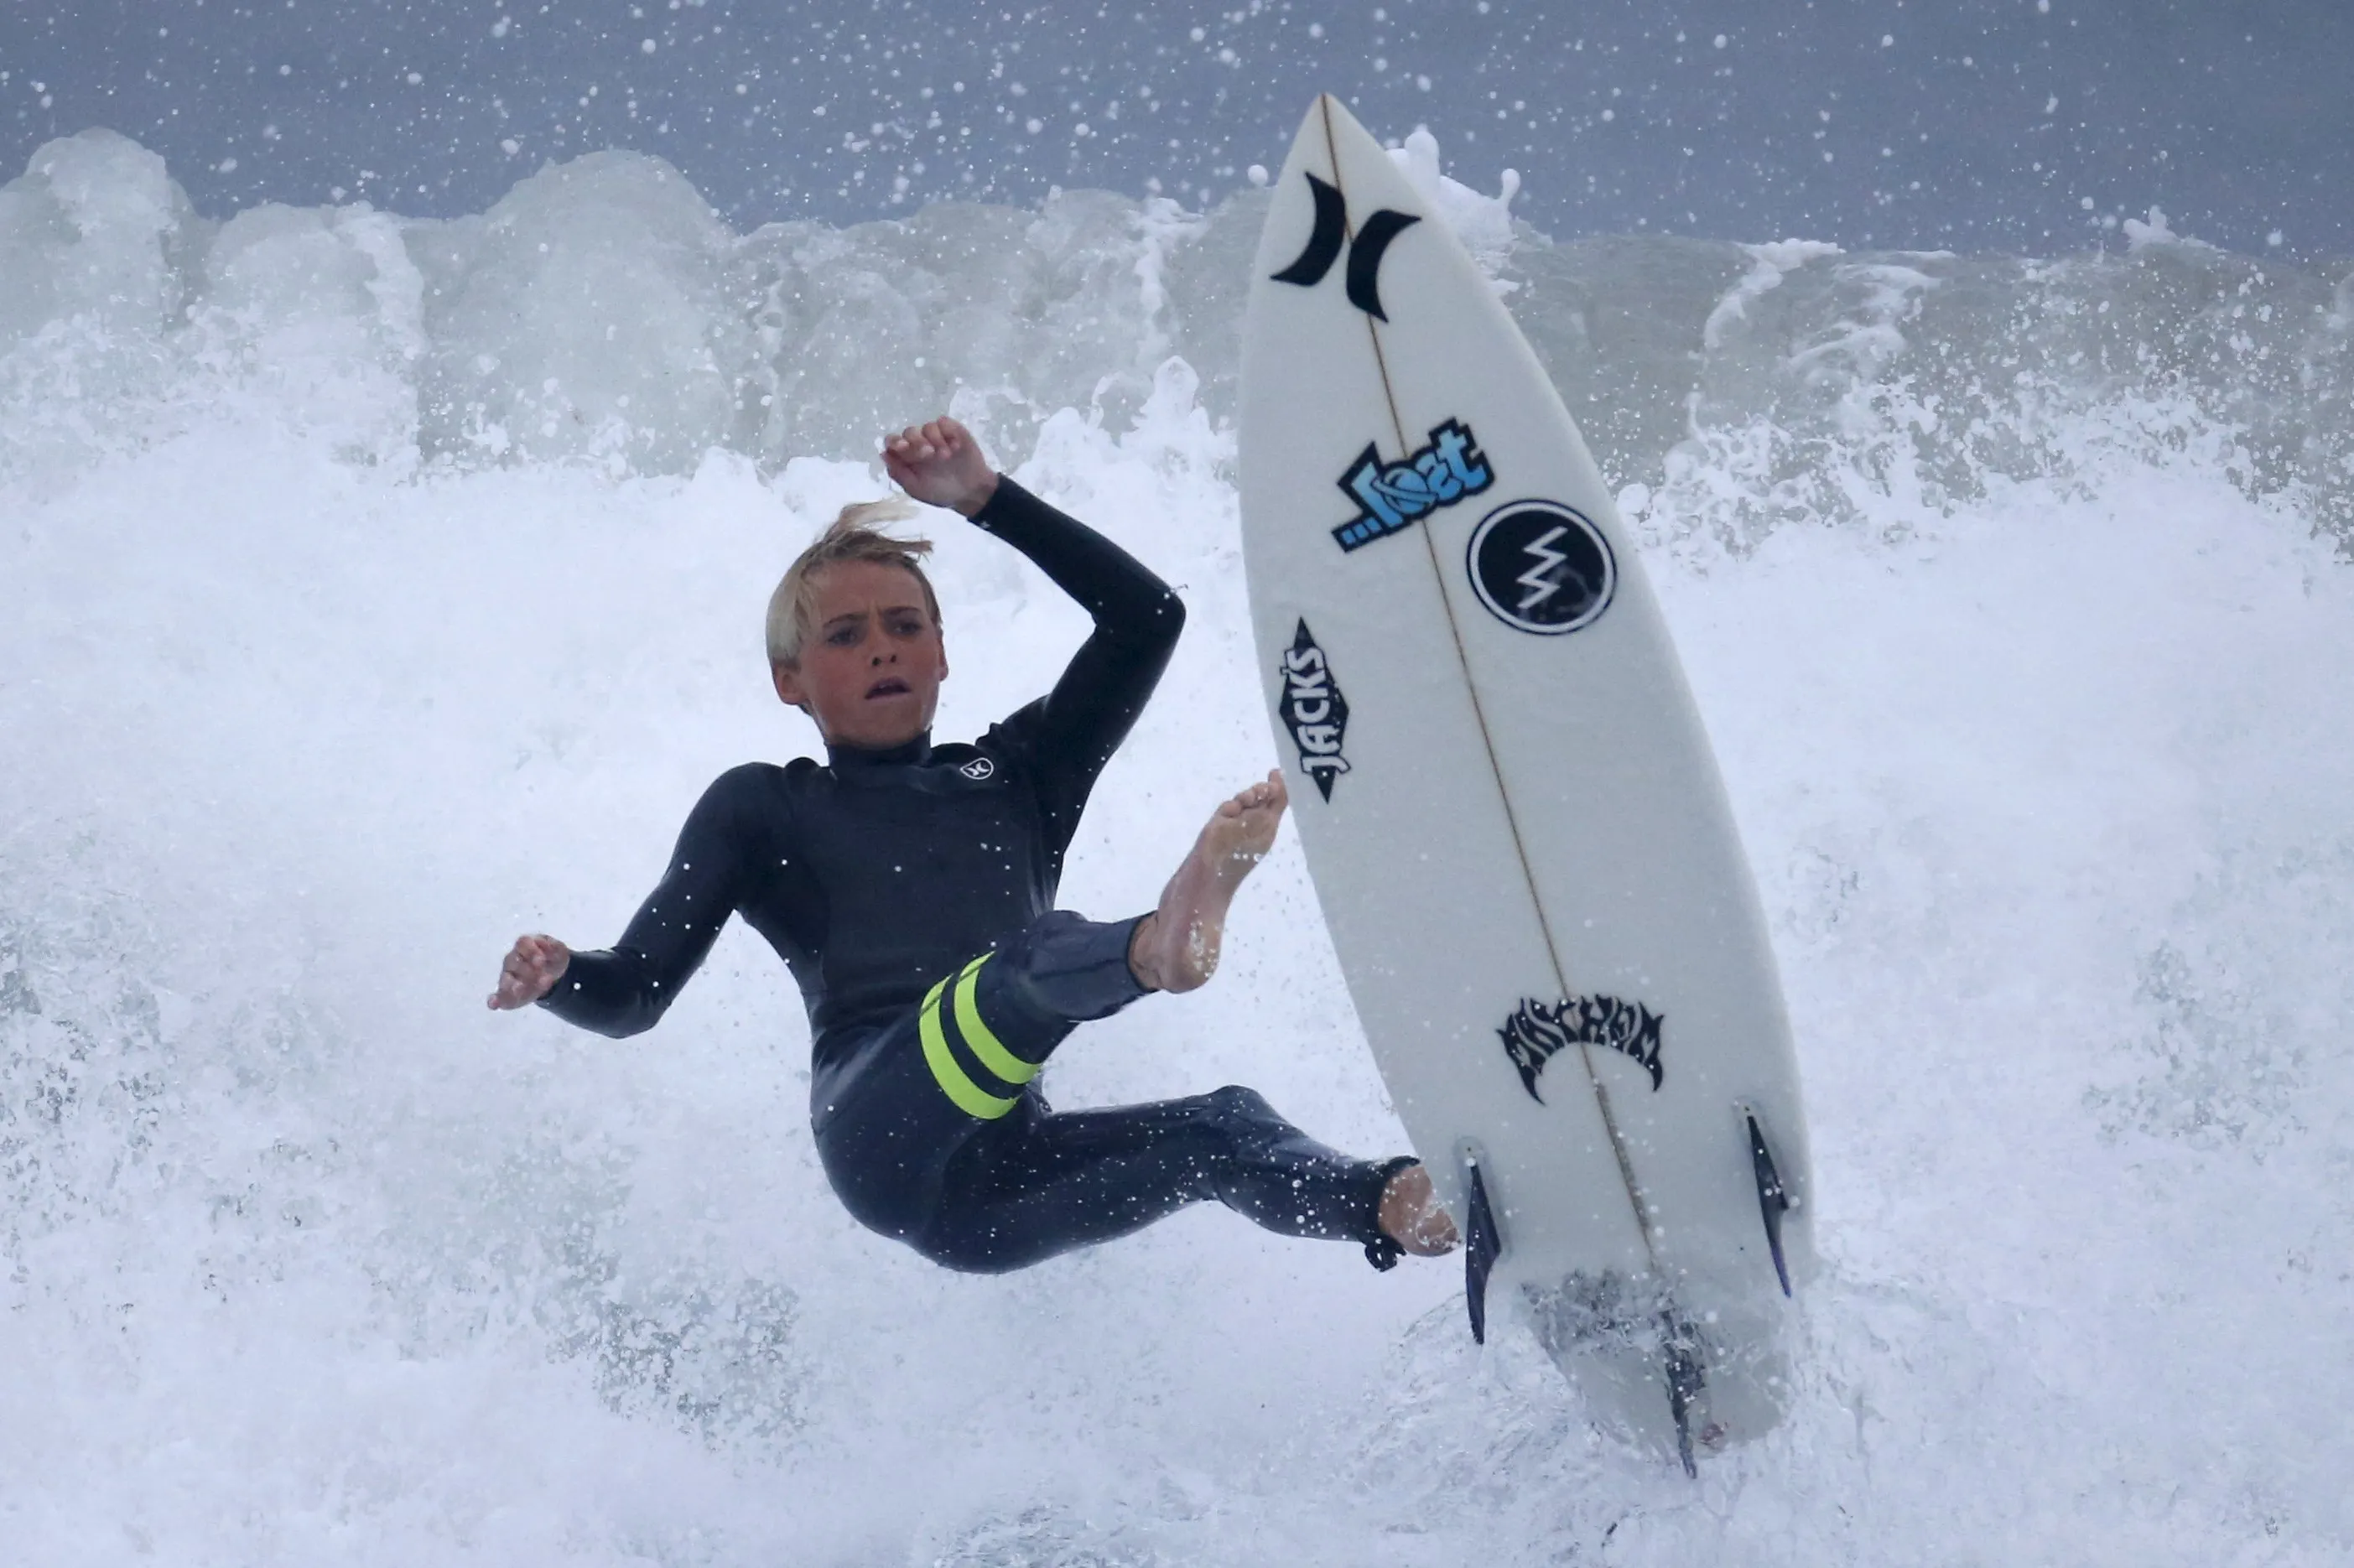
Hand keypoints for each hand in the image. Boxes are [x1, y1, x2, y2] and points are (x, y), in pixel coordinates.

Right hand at [488, 934, 569, 1009]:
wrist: (553, 974)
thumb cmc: (552, 959)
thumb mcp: (559, 951)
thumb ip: (553, 947)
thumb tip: (545, 944)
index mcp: (525, 946)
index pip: (523, 944)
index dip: (531, 951)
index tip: (542, 960)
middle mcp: (513, 960)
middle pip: (513, 962)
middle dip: (526, 970)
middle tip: (539, 976)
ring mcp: (508, 977)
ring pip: (506, 979)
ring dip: (512, 985)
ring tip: (519, 988)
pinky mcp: (508, 993)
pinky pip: (499, 996)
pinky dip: (494, 1000)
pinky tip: (493, 1004)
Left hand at [882, 416, 998, 516]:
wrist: (972, 492)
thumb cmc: (942, 492)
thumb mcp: (917, 489)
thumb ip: (899, 473)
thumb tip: (883, 454)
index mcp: (907, 458)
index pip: (893, 442)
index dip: (894, 442)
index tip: (902, 447)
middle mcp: (919, 444)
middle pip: (909, 432)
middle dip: (917, 442)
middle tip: (930, 455)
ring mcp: (936, 436)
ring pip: (927, 427)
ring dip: (936, 441)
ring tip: (947, 457)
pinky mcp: (953, 430)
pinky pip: (944, 422)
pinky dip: (948, 433)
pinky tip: (956, 447)